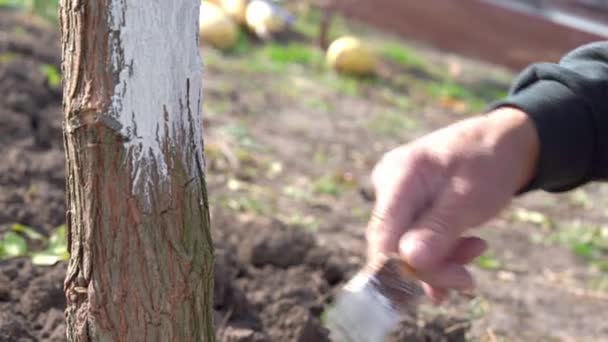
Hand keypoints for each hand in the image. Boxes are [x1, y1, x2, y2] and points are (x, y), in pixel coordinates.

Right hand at [366, 107, 538, 302]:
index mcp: (398, 175)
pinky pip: (414, 242)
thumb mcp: (470, 197)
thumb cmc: (488, 162)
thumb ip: (438, 229)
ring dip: (440, 262)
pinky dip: (439, 256)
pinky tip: (462, 260)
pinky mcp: (408, 209)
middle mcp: (389, 186)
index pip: (383, 234)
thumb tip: (409, 262)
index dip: (398, 269)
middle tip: (467, 278)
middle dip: (431, 268)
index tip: (436, 290)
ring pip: (406, 248)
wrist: (502, 143)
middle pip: (393, 245)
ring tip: (476, 250)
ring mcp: (397, 198)